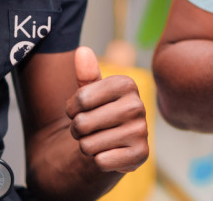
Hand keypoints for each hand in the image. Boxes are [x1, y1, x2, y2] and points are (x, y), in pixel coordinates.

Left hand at [65, 46, 149, 172]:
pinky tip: (109, 152)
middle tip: (87, 128)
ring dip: (86, 146)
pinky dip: (99, 161)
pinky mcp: (141, 154)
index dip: (71, 108)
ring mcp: (141, 130)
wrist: (116, 141)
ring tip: (98, 139)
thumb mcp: (91, 91)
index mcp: (126, 84)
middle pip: (82, 124)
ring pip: (88, 145)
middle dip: (76, 130)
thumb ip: (86, 72)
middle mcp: (137, 106)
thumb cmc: (100, 111)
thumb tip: (82, 51)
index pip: (80, 99)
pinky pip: (101, 161)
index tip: (78, 110)